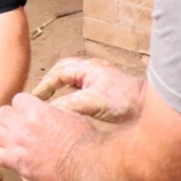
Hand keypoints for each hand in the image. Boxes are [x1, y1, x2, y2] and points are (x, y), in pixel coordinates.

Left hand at [0, 93, 97, 180]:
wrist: (83, 162)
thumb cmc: (83, 140)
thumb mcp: (70, 115)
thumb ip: (53, 112)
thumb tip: (48, 111)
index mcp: (37, 110)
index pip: (17, 99)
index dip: (22, 106)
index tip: (27, 112)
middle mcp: (23, 124)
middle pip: (2, 114)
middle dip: (9, 118)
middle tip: (17, 126)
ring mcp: (18, 144)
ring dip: (3, 135)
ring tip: (12, 141)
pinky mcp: (17, 163)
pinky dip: (0, 154)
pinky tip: (8, 156)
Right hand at [31, 57, 145, 124]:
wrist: (147, 105)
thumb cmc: (122, 100)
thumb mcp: (90, 102)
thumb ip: (68, 104)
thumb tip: (48, 111)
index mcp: (86, 68)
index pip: (58, 74)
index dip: (44, 86)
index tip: (33, 99)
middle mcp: (91, 70)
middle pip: (63, 72)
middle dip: (49, 83)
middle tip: (38, 98)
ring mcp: (99, 78)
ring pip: (72, 79)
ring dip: (60, 87)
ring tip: (49, 101)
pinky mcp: (105, 89)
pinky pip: (81, 88)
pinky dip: (70, 94)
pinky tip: (69, 106)